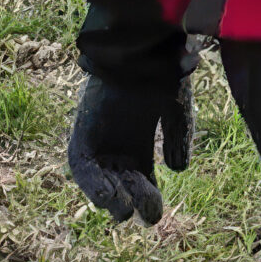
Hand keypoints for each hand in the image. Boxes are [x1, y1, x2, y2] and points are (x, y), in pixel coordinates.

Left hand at [67, 64, 195, 225]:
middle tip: (148, 214)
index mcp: (139, 143)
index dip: (148, 199)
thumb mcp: (175, 107)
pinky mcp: (81, 138)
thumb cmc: (159, 71)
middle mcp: (117, 148)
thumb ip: (178, 136)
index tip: (155, 214)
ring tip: (124, 209)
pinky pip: (83, 169)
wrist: (138, 47)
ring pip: (101, 183)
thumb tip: (179, 170)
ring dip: (111, 200)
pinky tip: (108, 194)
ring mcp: (98, 143)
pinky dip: (93, 185)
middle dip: (134, 202)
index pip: (141, 180)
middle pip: (122, 185)